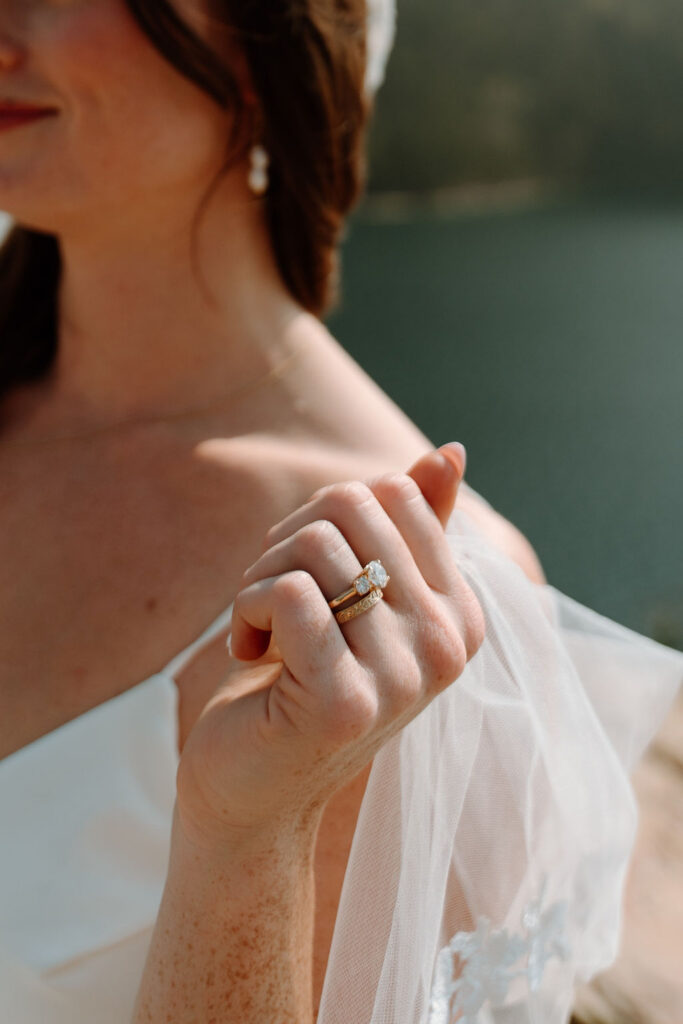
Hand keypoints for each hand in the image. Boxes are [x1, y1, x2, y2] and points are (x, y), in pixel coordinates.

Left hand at [175, 443, 484, 853]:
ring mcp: (404, 677)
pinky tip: (249, 651)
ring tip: (262, 629)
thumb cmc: (303, 681)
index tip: (309, 576)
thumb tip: (453, 450)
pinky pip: (287, 593)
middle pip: (351, 506)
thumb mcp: (360, 599)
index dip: (327, 517)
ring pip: (313, 547)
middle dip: (288, 541)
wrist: (253, 790)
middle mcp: (448, 644)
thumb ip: (410, 530)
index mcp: (461, 612)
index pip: (393, 492)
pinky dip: (246, 608)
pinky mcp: (345, 702)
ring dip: (259, 579)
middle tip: (275, 600)